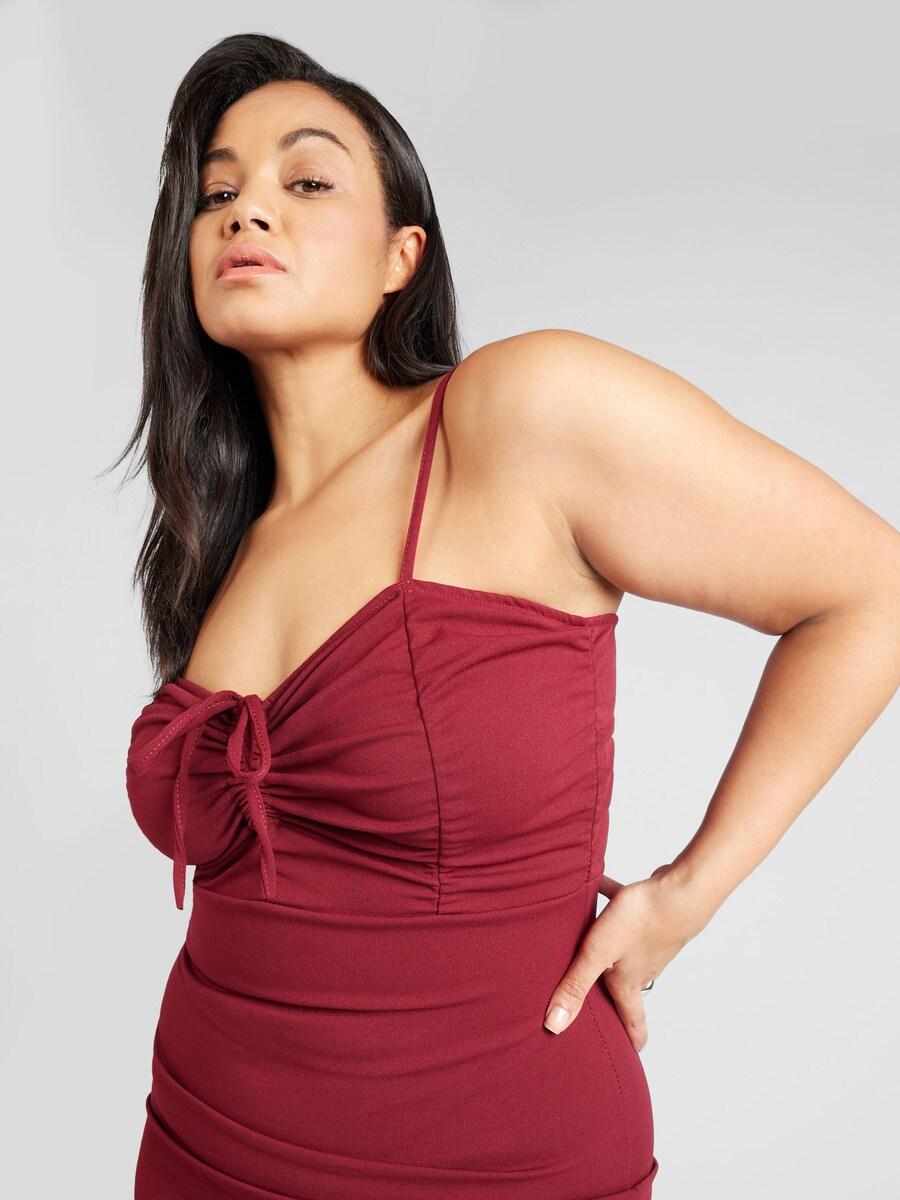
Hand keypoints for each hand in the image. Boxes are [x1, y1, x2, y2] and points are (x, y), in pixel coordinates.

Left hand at [542, 863, 709, 1049]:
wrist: (682, 890)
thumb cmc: (641, 922)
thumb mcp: (598, 954)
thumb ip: (575, 986)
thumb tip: (553, 1026)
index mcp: (628, 981)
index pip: (632, 1019)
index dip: (632, 1038)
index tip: (633, 1054)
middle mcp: (641, 966)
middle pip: (624, 985)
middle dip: (612, 994)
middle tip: (603, 1005)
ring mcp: (649, 940)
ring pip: (624, 949)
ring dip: (608, 950)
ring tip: (590, 946)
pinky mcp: (651, 915)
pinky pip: (625, 911)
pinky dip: (612, 902)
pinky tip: (597, 885)